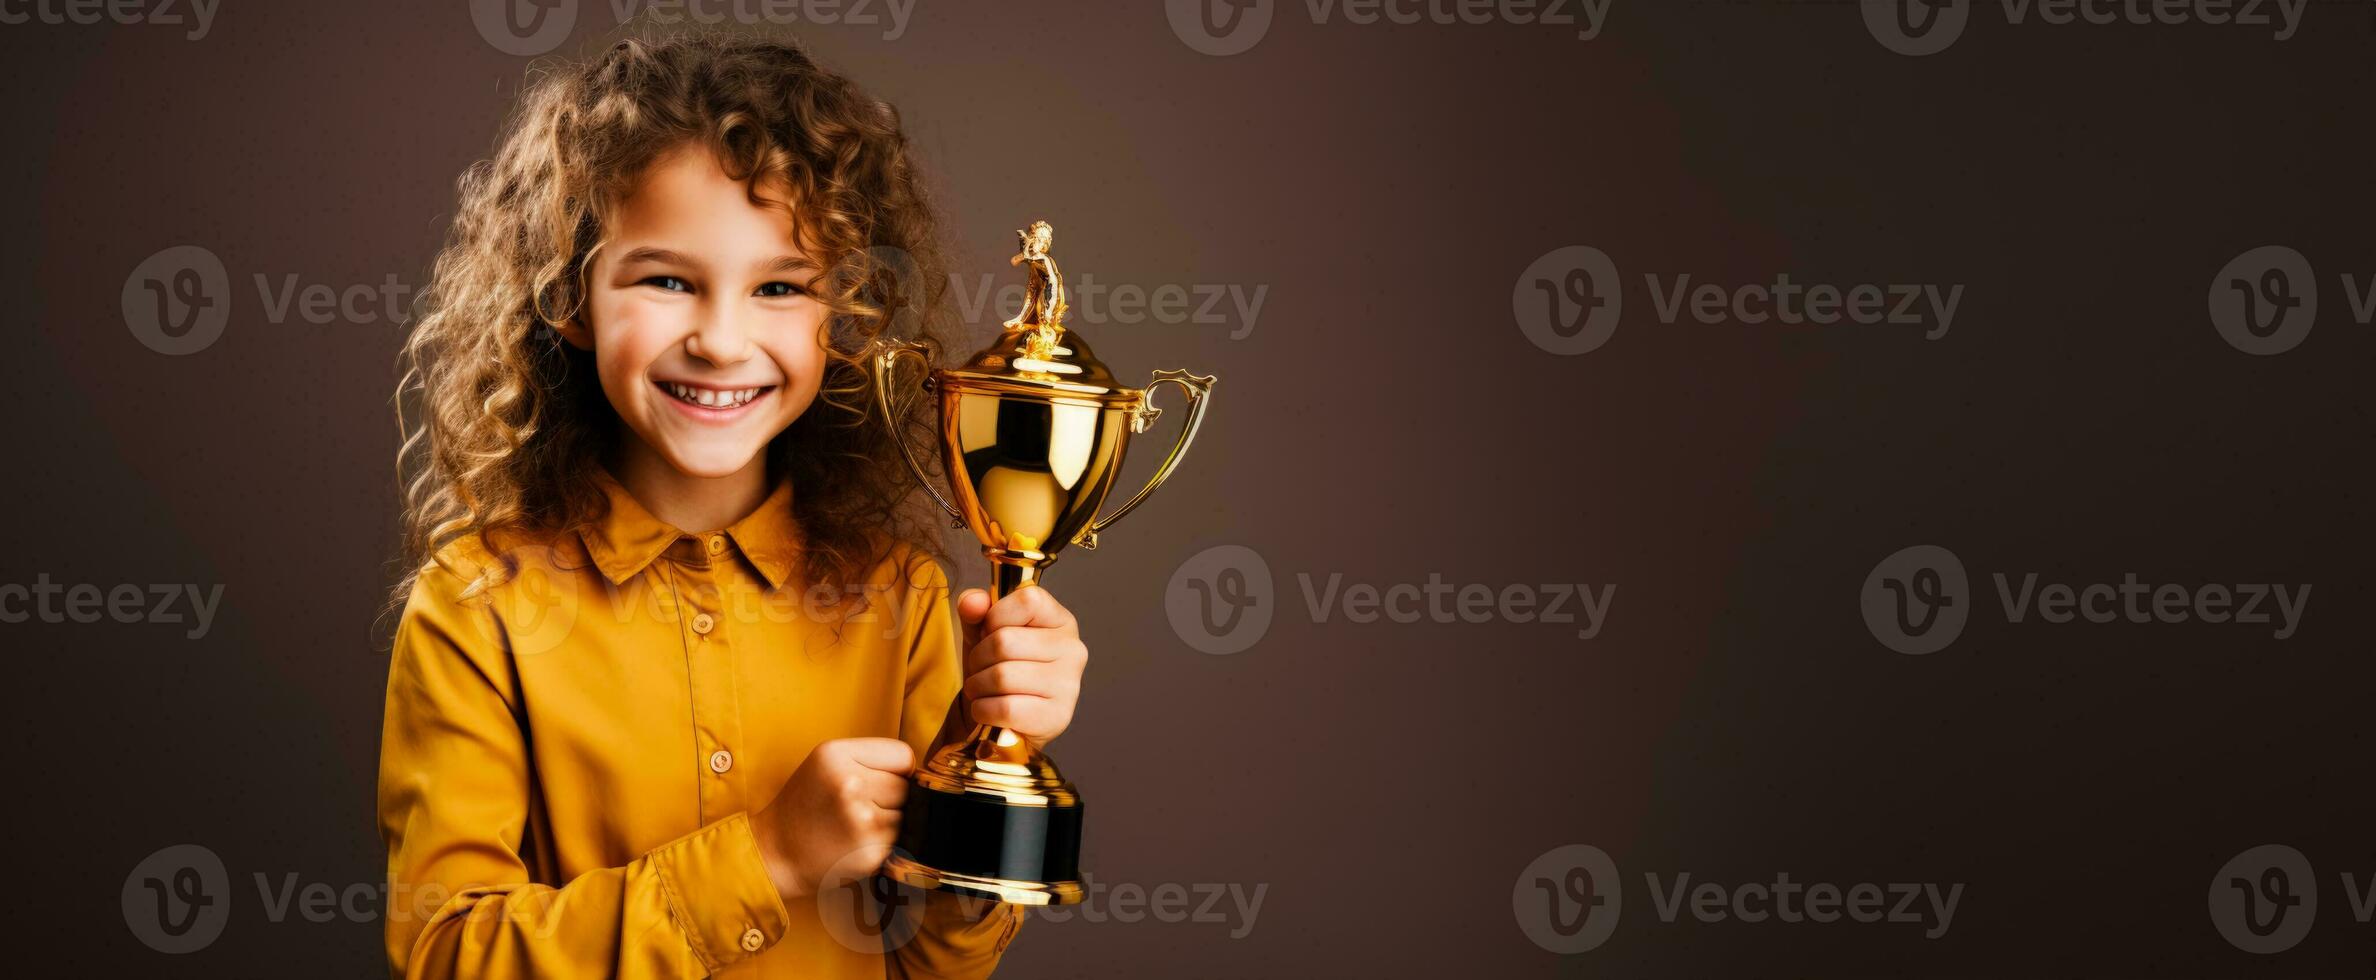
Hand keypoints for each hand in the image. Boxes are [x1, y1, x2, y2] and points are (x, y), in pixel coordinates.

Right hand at [750, 737, 913, 902]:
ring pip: (907, 816)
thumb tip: (921, 773)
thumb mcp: (827, 763)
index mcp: (837, 754)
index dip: (895, 770)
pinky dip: (885, 845)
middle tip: (858, 809)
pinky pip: (899, 841)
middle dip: (891, 798)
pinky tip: (857, 845)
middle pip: (907, 786)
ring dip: (890, 823)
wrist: (776, 853)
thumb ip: (870, 758)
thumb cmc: (806, 805)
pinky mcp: (870, 852)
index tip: (875, 782)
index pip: (903, 755)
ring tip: (856, 827)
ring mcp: (861, 820)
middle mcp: (850, 784)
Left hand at [955, 586, 1088, 747]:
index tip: (991, 633)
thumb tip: (972, 601)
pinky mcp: (1058, 717)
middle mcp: (1073, 649)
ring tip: (982, 690)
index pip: (1027, 600)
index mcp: (1060, 620)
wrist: (1005, 719)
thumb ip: (974, 610)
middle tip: (981, 669)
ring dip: (977, 686)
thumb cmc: (998, 669)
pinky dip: (983, 710)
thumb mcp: (982, 633)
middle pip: (1005, 641)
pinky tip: (988, 711)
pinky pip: (1005, 708)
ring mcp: (1069, 685)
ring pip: (1002, 676)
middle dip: (978, 658)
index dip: (996, 616)